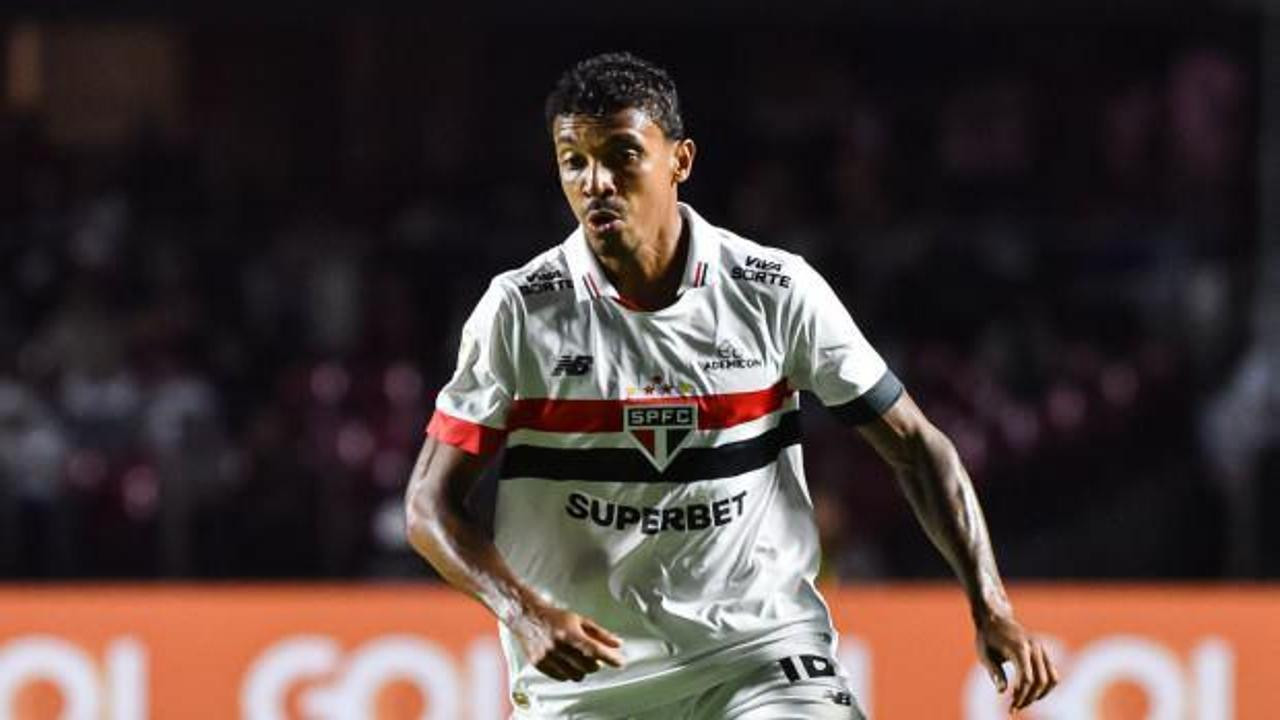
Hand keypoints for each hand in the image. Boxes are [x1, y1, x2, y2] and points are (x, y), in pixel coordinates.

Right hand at [507, 602, 625, 681]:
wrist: (526, 616)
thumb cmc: (553, 616)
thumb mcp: (579, 620)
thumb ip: (599, 633)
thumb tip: (617, 643)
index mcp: (570, 634)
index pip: (596, 651)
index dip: (610, 658)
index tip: (620, 662)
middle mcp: (559, 647)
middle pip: (588, 667)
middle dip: (596, 664)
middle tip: (596, 658)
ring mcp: (548, 658)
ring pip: (575, 676)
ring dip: (582, 670)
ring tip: (579, 659)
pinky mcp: (540, 665)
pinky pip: (561, 678)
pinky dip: (568, 673)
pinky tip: (567, 664)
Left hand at [975, 611, 1058, 712]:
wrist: (995, 619)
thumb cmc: (986, 638)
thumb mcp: (984, 654)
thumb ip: (994, 672)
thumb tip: (1002, 692)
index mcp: (1018, 647)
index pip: (1026, 678)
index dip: (1020, 696)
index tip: (1010, 707)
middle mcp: (1034, 647)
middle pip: (1040, 681)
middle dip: (1029, 698)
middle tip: (1015, 708)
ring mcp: (1041, 649)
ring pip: (1051, 679)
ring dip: (1040, 695)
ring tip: (1024, 702)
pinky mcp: (1044, 652)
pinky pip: (1052, 674)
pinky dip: (1045, 687)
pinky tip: (1031, 694)